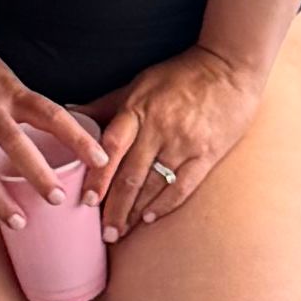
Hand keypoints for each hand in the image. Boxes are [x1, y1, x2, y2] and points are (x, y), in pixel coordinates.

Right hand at [0, 48, 98, 232]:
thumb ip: (31, 110)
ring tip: (20, 223)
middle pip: (15, 143)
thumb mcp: (11, 83)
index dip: (78, 139)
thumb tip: (69, 145)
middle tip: (57, 199)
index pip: (53, 116)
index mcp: (13, 93)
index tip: (101, 161)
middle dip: (36, 173)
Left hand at [89, 44, 267, 243]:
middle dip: (115, 208)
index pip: (112, 148)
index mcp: (139, 109)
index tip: (88, 200)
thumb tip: (70, 113)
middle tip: (105, 232)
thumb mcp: (139, 83)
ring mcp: (184, 143)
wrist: (230, 68)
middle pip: (132, 175)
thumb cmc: (180, 75)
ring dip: (136, 212)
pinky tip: (150, 218)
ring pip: (154, 185)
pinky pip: (183, 186)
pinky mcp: (207, 153)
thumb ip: (106, 104)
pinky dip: (165, 205)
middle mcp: (159, 128)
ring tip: (122, 231)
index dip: (99, 176)